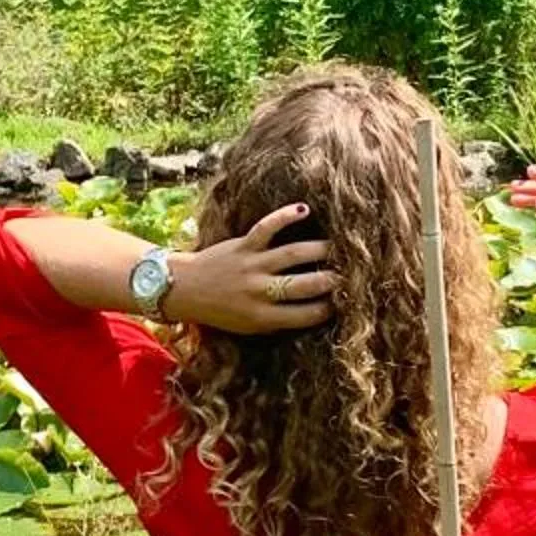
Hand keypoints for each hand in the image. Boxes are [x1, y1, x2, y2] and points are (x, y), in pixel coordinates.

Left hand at [166, 202, 339, 334]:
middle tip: (350, 273)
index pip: (307, 315)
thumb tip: (316, 311)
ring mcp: (252, 266)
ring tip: (338, 247)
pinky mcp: (242, 245)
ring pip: (292, 254)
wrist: (185, 290)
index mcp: (263, 317)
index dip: (329, 308)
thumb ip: (280, 320)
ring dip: (319, 249)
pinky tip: (304, 209)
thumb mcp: (250, 326)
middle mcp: (260, 292)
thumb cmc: (222, 311)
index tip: (346, 301)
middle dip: (332, 279)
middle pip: (305, 284)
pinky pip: (267, 227)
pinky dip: (285, 216)